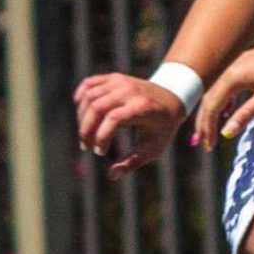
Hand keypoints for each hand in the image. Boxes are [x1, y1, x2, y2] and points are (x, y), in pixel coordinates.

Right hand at [72, 71, 186, 177]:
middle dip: (86, 129)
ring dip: (81, 117)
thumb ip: (133, 162)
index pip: (113, 119)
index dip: (102, 137)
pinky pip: (89, 83)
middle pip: (97, 107)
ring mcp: (120, 81)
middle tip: (85, 147)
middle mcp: (129, 91)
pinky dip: (80, 96)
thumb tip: (111, 175)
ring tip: (85, 135)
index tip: (100, 152)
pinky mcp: (113, 78)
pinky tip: (81, 113)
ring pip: (89, 96)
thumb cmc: (162, 128)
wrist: (172, 98)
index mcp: (142, 107)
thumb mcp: (154, 148)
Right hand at [192, 28, 253, 146]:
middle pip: (209, 99)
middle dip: (204, 122)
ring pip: (217, 93)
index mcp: (232, 77)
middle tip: (201, 143)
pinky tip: (227, 111)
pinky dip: (223, 102)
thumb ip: (245, 114)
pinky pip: (227, 86)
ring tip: (209, 131)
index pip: (212, 106)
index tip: (208, 146)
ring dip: (212, 113)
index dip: (208, 127)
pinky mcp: (245, 65)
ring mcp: (237, 66)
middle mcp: (230, 69)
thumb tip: (226, 133)